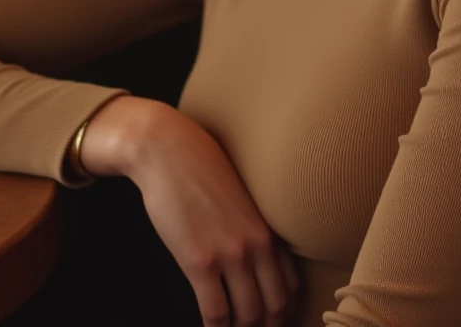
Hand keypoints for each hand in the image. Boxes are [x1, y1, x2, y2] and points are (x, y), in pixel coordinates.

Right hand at [82, 98, 299, 325]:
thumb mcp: (239, 200)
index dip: (282, 313)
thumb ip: (251, 229)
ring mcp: (230, 254)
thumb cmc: (202, 172)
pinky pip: (215, 313)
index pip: (290, 285)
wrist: (170, 151)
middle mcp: (257, 243)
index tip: (271, 322)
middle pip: (275, 306)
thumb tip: (255, 261)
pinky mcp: (200, 261)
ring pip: (248, 315)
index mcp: (268, 228)